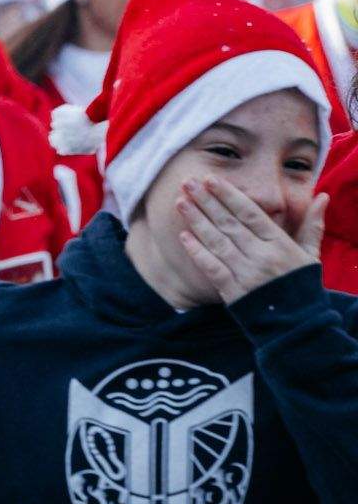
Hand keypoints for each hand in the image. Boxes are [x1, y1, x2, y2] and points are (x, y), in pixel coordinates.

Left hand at [176, 177, 326, 303]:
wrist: (298, 324)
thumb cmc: (302, 285)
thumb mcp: (311, 255)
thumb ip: (312, 225)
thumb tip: (322, 196)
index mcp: (280, 245)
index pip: (250, 213)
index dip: (228, 195)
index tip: (210, 179)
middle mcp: (262, 256)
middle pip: (229, 223)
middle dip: (206, 201)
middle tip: (187, 183)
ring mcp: (246, 274)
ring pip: (217, 241)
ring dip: (196, 221)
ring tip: (180, 203)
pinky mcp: (233, 291)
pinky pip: (212, 267)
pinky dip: (197, 251)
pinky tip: (183, 236)